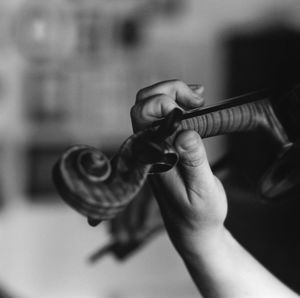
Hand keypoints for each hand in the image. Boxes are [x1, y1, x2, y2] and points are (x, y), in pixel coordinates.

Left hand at [131, 80, 227, 255]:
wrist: (193, 228)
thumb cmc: (199, 215)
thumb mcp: (202, 191)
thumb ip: (193, 162)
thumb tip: (185, 132)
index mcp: (151, 158)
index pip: (142, 116)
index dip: (164, 103)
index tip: (193, 108)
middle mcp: (148, 149)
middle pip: (142, 103)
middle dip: (168, 90)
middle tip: (197, 98)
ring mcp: (154, 147)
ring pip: (151, 106)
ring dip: (173, 93)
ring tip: (199, 98)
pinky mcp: (164, 147)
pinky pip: (164, 117)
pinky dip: (178, 102)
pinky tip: (195, 104)